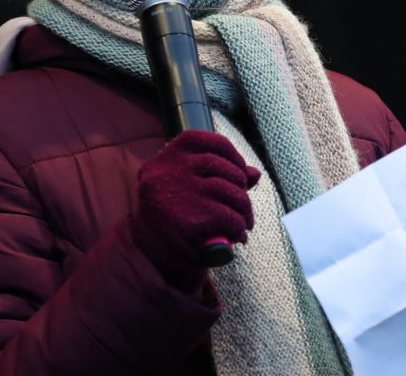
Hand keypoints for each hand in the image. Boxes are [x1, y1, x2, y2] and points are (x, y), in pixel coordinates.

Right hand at [130, 130, 260, 289]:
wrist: (151, 263)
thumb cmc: (171, 222)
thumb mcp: (186, 192)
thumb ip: (217, 178)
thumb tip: (254, 173)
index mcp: (163, 161)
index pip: (204, 141)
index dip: (230, 153)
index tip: (239, 169)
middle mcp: (168, 173)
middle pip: (222, 168)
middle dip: (241, 188)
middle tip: (243, 207)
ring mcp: (179, 196)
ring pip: (232, 193)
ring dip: (244, 211)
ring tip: (242, 224)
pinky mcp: (191, 222)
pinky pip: (231, 218)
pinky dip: (239, 229)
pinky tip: (236, 236)